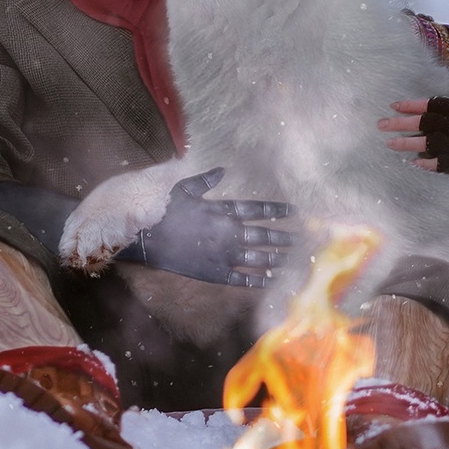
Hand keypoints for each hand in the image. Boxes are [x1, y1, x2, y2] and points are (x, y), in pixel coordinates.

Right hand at [119, 168, 295, 286]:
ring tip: (292, 258)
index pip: (258, 209)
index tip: (293, 211)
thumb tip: (222, 169)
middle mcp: (230, 233)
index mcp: (224, 211)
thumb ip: (206, 180)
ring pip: (259, 257)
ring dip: (277, 258)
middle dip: (283, 237)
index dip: (277, 210)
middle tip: (300, 239)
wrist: (148, 239)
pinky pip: (242, 278)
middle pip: (264, 235)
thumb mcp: (185, 189)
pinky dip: (258, 279)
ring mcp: (224, 255)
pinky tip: (271, 279)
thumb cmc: (165, 211)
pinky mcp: (216, 273)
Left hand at [380, 81, 448, 176]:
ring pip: (424, 144)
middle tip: (381, 125)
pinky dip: (426, 164)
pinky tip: (414, 163)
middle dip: (399, 124)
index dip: (410, 105)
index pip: (428, 105)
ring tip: (390, 144)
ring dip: (406, 143)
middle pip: (420, 124)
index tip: (393, 105)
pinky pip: (438, 164)